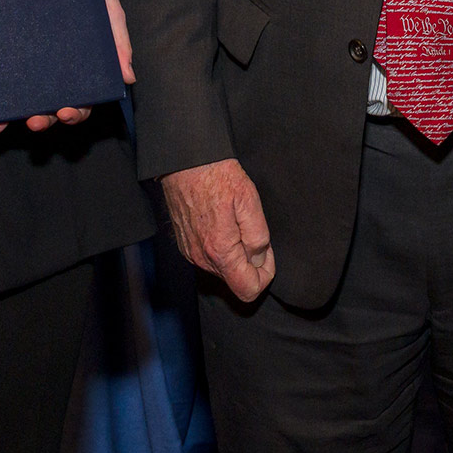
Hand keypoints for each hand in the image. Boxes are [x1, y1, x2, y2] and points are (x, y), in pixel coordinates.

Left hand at [0, 0, 138, 133]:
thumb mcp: (107, 7)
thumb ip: (118, 39)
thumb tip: (128, 78)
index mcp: (83, 64)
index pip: (83, 98)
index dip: (76, 112)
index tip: (67, 112)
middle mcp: (56, 69)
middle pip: (53, 106)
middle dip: (47, 119)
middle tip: (37, 121)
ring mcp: (30, 64)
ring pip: (26, 100)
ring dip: (19, 116)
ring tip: (7, 121)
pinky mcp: (8, 55)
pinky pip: (2, 84)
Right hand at [161, 157, 275, 300]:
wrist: (186, 162)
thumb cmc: (216, 176)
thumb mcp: (249, 201)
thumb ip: (257, 237)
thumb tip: (259, 260)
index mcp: (220, 251)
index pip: (248, 290)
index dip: (264, 275)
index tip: (267, 253)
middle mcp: (201, 258)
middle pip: (235, 279)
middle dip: (250, 260)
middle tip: (252, 228)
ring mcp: (190, 252)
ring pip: (223, 268)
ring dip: (235, 252)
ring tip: (236, 220)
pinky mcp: (185, 244)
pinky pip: (210, 257)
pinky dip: (221, 246)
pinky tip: (223, 221)